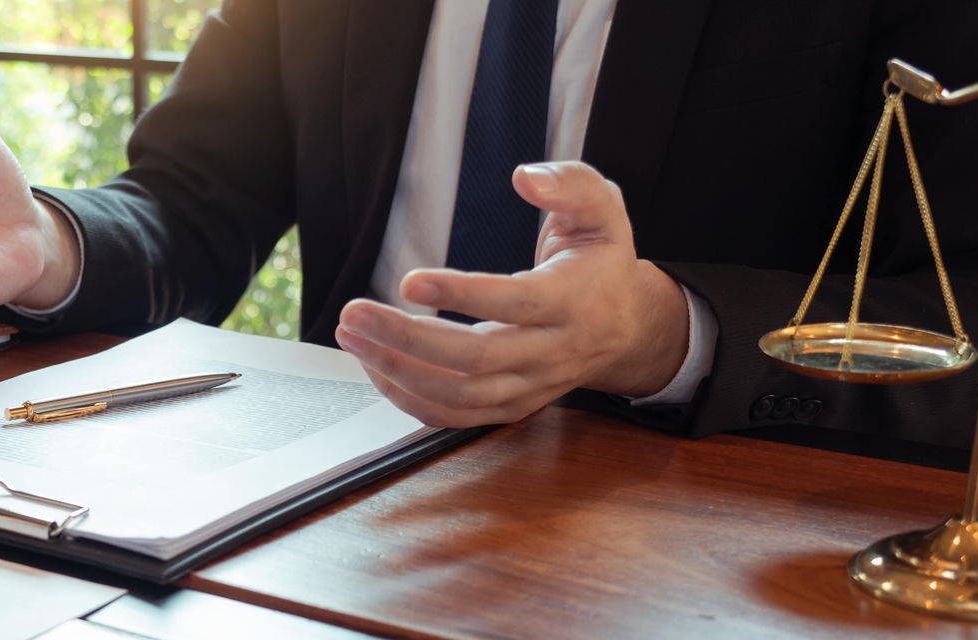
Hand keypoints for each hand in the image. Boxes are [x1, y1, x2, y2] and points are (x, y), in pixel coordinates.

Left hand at [334, 162, 690, 428]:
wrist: (626, 328)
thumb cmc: (600, 259)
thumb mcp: (602, 210)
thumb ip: (570, 185)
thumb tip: (524, 177)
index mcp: (574, 301)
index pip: (514, 304)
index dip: (460, 294)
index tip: (408, 279)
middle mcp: (553, 352)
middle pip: (475, 358)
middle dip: (406, 338)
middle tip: (353, 313)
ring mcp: (532, 386)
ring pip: (460, 396)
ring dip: (397, 371)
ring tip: (351, 337)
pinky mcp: (512, 406)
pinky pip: (456, 416)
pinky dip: (409, 397)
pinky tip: (375, 365)